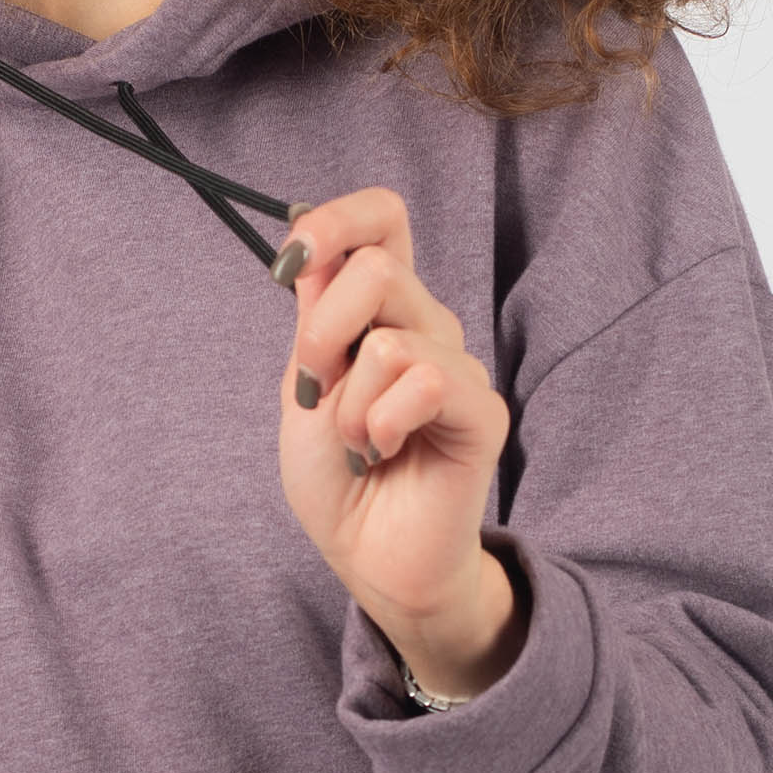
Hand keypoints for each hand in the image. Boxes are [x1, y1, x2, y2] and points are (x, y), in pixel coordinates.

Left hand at [274, 188, 510, 640]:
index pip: (383, 218)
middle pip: (377, 269)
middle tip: (314, 392)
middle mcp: (425, 324)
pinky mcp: (481, 411)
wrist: (365, 555)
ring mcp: (457, 365)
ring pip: (392, 338)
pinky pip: (426, 381)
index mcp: (380, 309)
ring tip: (353, 441)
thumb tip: (308, 239)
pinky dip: (382, 423)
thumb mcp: (302, 386)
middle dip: (321, 334)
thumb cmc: (334, 475)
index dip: (337, 220)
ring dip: (348, 402)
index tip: (291, 262)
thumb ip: (313, 316)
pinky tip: (382, 450)